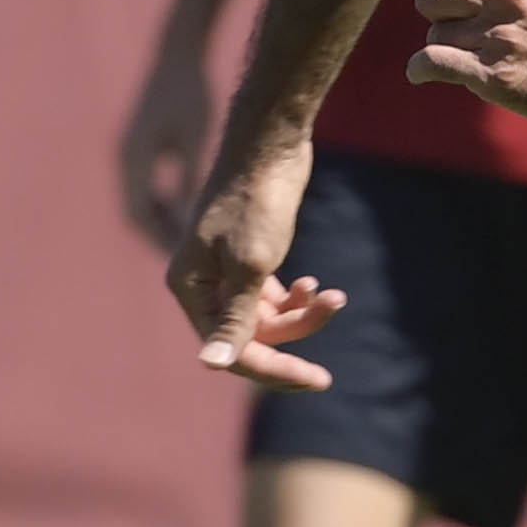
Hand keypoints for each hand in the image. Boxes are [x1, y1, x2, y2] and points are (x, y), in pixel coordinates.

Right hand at [116, 23, 213, 248]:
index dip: (160, 241)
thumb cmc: (190, 90)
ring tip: (194, 249)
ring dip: (164, 225)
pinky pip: (152, 188)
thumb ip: (190, 175)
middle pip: (140, 215)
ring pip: (146, 203)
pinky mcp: (144, 147)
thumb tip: (191, 217)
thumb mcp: (194, 135)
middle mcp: (128, 160)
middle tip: (190, 265)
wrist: (178, 53)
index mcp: (135, 160)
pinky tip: (194, 216)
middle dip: (162, 240)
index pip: (140, 216)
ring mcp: (133, 154)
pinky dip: (168, 206)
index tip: (185, 262)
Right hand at [164, 149, 346, 388]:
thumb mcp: (250, 265)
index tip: (320, 380)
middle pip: (252, 339)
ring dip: (303, 313)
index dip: (276, 370)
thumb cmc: (257, 201)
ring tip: (334, 296)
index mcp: (191, 288)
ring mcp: (226, 275)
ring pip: (268, 320)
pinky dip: (297, 298)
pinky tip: (317, 286)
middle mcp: (202, 286)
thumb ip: (235, 318)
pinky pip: (272, 300)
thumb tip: (211, 365)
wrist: (270, 146)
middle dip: (296, 334)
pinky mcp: (249, 261)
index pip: (233, 351)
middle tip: (335, 314)